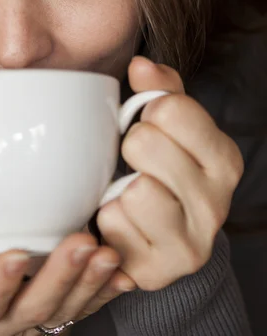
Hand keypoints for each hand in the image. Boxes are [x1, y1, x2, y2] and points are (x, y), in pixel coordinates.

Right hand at [0, 218, 134, 335]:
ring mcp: (29, 321)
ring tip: (107, 255)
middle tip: (81, 246)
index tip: (16, 254)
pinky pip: (82, 308)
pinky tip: (123, 276)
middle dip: (59, 278)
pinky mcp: (51, 312)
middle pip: (33, 308)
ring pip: (63, 310)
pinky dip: (105, 294)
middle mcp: (0, 324)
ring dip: (89, 284)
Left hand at [97, 56, 243, 290]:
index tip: (152, 128)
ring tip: (131, 196)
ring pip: (135, 191)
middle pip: (144, 145)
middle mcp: (218, 205)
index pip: (170, 109)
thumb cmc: (162, 172)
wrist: (163, 240)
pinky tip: (125, 224)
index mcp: (225, 160)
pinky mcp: (160, 271)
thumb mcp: (171, 128)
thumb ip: (160, 91)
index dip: (149, 113)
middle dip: (131, 149)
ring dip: (119, 190)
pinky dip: (109, 220)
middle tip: (137, 165)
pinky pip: (114, 224)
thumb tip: (141, 64)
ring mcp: (192, 244)